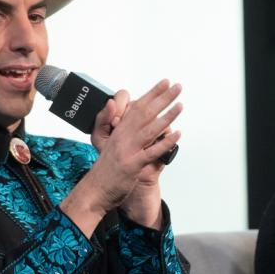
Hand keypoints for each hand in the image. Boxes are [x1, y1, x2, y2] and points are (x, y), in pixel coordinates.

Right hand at [62, 80, 181, 231]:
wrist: (94, 191)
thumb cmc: (104, 169)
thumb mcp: (107, 143)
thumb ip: (112, 124)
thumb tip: (113, 104)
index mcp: (118, 131)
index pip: (137, 107)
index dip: (152, 94)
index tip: (164, 83)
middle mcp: (122, 137)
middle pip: (145, 113)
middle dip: (162, 98)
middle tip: (177, 86)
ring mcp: (127, 150)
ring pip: (149, 129)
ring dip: (167, 116)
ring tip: (180, 105)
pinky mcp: (132, 165)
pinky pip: (151, 152)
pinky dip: (164, 143)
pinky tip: (176, 135)